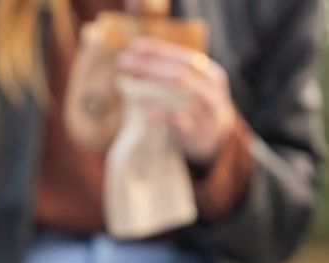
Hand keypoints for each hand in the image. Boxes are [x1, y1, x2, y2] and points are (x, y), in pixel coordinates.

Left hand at [118, 37, 236, 166]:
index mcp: (209, 73)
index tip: (134, 44)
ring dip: (154, 86)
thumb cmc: (197, 105)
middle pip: (179, 73)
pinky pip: (181, 122)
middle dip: (149, 65)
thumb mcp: (191, 85)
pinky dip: (163, 115)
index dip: (158, 49)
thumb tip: (135, 57)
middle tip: (123, 61)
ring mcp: (206, 111)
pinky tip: (145, 111)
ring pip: (182, 94)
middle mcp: (210, 89)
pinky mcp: (199, 132)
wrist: (219, 137)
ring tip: (127, 83)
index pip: (182, 56)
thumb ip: (170, 72)